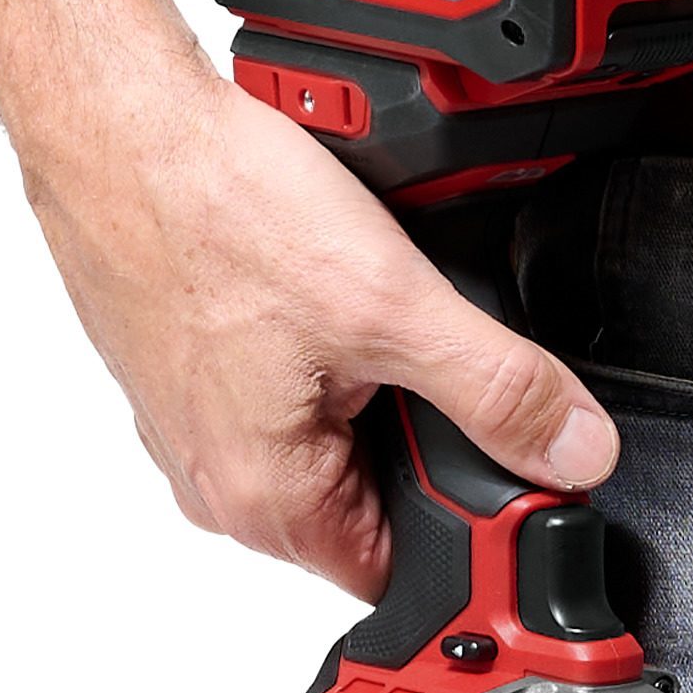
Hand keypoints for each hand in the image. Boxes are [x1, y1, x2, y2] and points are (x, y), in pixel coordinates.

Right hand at [14, 65, 617, 599]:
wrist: (116, 119)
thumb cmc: (213, 209)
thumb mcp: (392, 308)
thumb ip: (499, 390)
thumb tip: (576, 453)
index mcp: (267, 503)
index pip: (408, 573)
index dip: (477, 527)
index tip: (521, 475)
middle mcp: (221, 486)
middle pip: (376, 505)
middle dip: (429, 446)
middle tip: (444, 357)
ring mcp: (200, 430)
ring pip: (337, 439)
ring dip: (378, 390)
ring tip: (370, 307)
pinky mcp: (194, 373)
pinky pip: (293, 389)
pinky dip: (329, 350)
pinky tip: (325, 286)